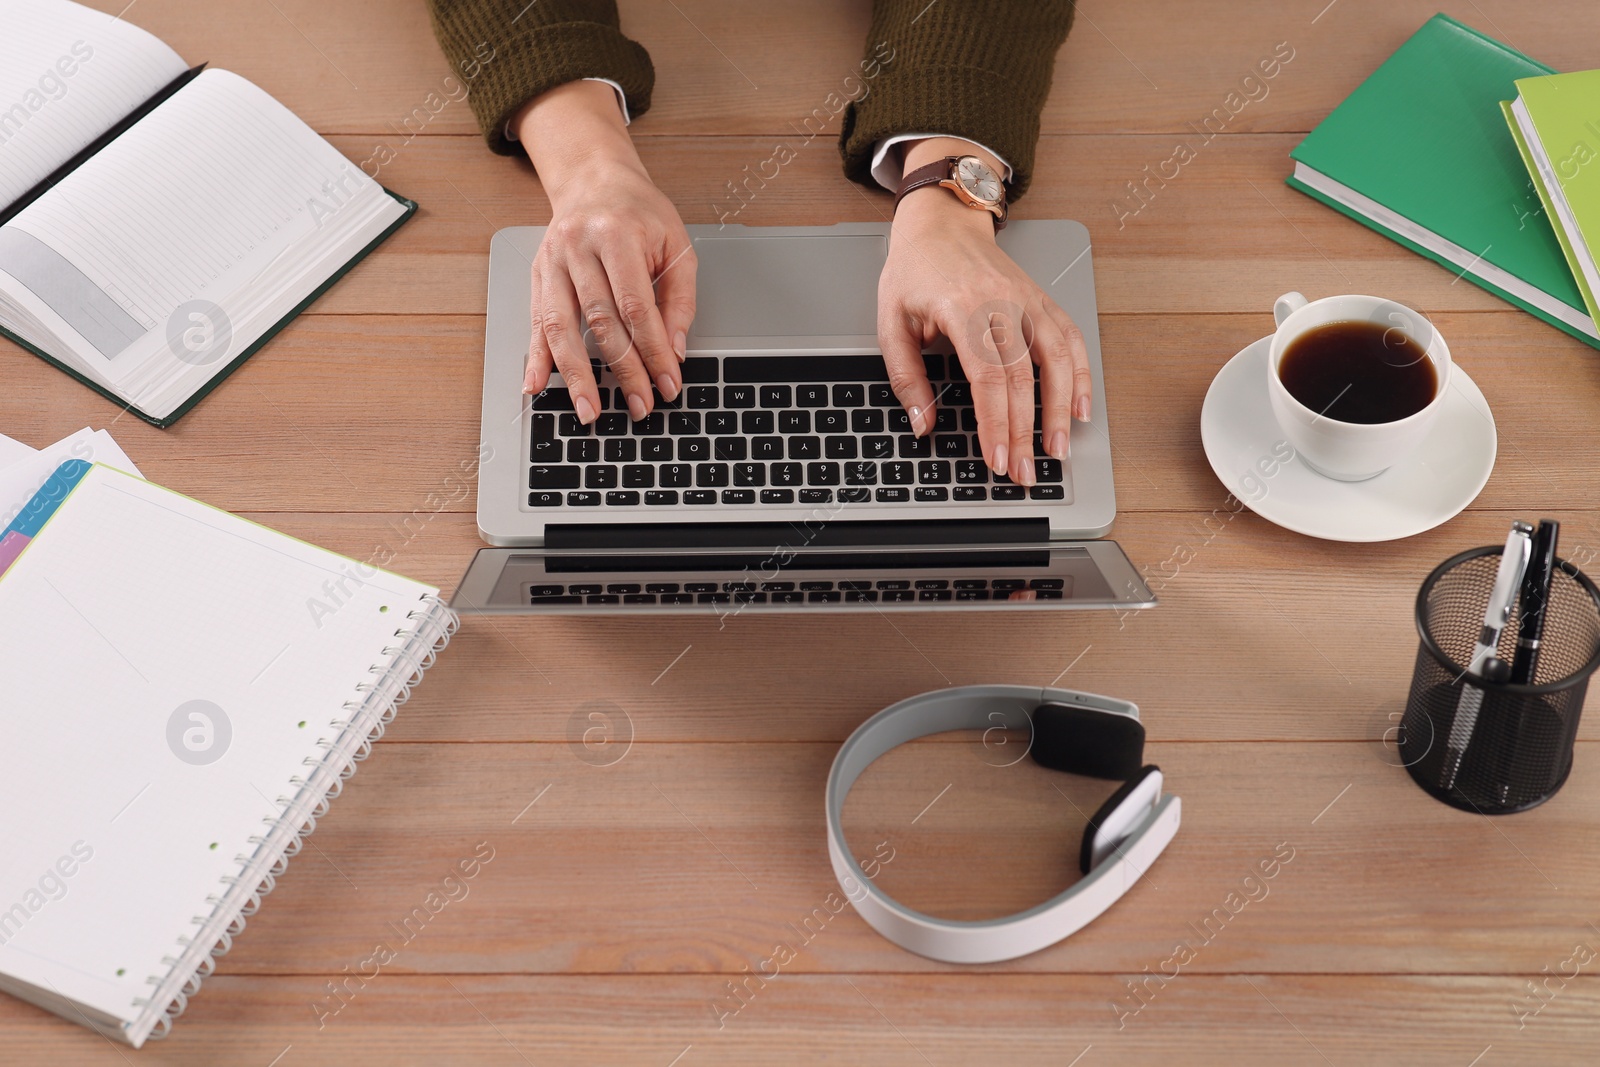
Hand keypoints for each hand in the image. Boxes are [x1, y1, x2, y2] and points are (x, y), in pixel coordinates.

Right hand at [516, 81, 696, 422]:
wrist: (594, 179)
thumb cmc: (640, 213)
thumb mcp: (676, 244)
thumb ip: (678, 299)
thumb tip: (674, 352)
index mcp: (617, 236)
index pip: (636, 307)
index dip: (652, 351)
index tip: (666, 384)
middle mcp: (578, 248)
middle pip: (600, 321)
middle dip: (622, 371)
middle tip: (638, 407)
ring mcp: (552, 262)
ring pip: (561, 326)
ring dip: (574, 375)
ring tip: (588, 410)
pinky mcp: (537, 275)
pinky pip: (536, 322)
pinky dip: (535, 357)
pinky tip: (536, 385)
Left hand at [877, 139, 1089, 486]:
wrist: (942, 223)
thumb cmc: (915, 270)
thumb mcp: (891, 322)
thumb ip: (906, 377)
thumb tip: (922, 423)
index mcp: (963, 309)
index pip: (988, 378)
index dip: (995, 424)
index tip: (997, 459)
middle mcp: (1003, 303)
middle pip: (1024, 379)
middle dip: (1025, 433)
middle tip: (1024, 473)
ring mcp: (1028, 300)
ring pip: (1057, 360)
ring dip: (1062, 410)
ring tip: (1058, 450)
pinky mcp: (1042, 300)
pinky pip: (1070, 340)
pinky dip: (1081, 376)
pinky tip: (1081, 408)